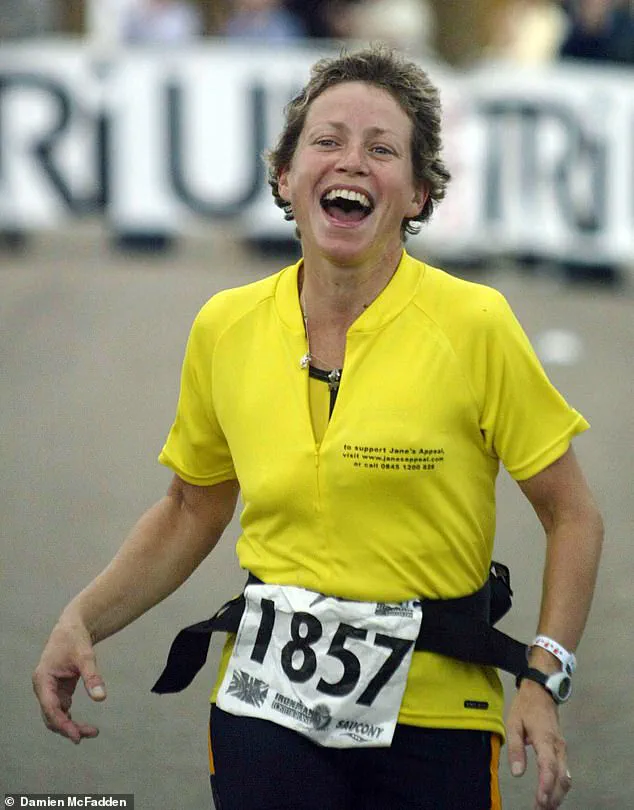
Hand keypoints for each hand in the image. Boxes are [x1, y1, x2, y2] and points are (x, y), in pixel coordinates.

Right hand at [32, 615, 106, 743]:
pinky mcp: (58, 690)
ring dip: (70, 725)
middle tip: (90, 734)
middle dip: (68, 728)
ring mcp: (50, 690)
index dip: (62, 724)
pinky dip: (71, 718)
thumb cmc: (74, 639)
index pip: (50, 708)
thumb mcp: (85, 656)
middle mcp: (43, 687)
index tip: (77, 736)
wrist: (72, 627)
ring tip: (92, 731)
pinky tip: (84, 725)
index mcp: (43, 679)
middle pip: (51, 716)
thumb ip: (92, 676)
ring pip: (56, 716)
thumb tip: (101, 698)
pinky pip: (62, 710)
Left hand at [506, 679, 571, 808]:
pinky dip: (560, 788)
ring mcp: (562, 749)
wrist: (542, 692)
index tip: (541, 800)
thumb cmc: (525, 707)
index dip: (546, 785)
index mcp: (545, 739)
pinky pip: (565, 773)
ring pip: (566, 778)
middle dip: (552, 797)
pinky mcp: (562, 751)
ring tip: (544, 808)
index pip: (549, 766)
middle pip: (561, 778)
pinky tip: (551, 797)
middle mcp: (558, 747)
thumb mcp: (513, 723)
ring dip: (557, 796)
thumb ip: (515, 748)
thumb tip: (517, 773)